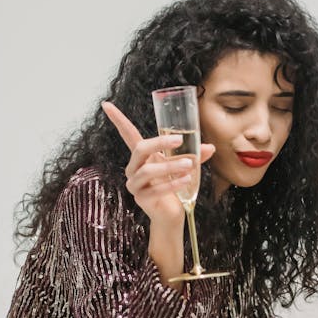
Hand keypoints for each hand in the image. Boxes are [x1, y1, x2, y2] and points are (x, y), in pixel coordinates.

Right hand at [102, 100, 214, 224]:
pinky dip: (172, 183)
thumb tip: (210, 147)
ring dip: (170, 166)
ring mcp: (135, 184)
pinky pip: (155, 189)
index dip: (118, 120)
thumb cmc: (174, 185)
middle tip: (179, 140)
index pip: (127, 134)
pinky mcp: (141, 198)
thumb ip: (194, 155)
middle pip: (140, 149)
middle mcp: (134, 168)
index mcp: (141, 156)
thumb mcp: (184, 166)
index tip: (106, 104)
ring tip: (189, 165)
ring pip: (148, 171)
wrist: (171, 213)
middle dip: (159, 142)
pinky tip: (186, 180)